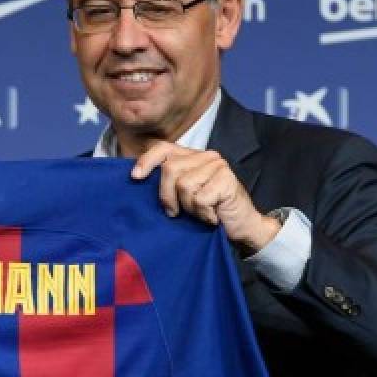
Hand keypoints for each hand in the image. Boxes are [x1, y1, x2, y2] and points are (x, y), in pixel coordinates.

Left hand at [131, 142, 279, 254]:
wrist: (241, 228)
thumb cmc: (208, 213)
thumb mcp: (182, 197)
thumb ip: (167, 184)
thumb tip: (137, 179)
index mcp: (192, 156)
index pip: (163, 148)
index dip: (146, 161)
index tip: (135, 177)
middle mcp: (205, 156)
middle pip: (169, 169)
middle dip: (167, 196)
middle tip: (177, 212)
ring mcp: (218, 165)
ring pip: (184, 185)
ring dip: (188, 208)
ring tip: (200, 213)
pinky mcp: (227, 179)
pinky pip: (199, 199)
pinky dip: (202, 214)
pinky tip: (212, 217)